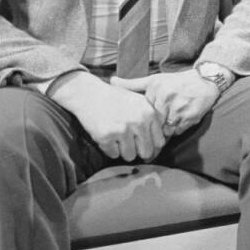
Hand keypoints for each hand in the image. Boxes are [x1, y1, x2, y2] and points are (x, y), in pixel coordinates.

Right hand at [51, 72, 165, 160]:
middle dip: (138, 151)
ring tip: (116, 137)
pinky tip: (105, 135)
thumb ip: (151, 121)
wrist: (89, 93)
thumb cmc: (115, 99)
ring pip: (130, 156)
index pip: (159, 142)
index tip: (143, 145)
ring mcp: (122, 129)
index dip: (151, 146)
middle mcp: (138, 121)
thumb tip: (159, 146)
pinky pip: (113, 154)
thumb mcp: (139, 102)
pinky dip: (108, 149)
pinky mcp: (106, 136)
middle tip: (128, 143)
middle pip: (146, 152)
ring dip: (122, 150)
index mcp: (149, 113)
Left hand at [111, 69, 219, 136]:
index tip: (137, 128)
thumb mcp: (154, 80)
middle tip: (149, 136)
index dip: (141, 121)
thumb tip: (112, 81)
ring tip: (162, 132)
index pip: (142, 114)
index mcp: (155, 91)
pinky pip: (178, 131)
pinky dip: (176, 129)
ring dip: (164, 131)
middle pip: (153, 123)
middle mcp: (166, 100)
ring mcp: (178, 110)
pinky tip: (177, 123)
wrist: (204, 80)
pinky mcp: (190, 118)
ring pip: (165, 130)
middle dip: (151, 130)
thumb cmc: (176, 81)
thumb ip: (133, 84)